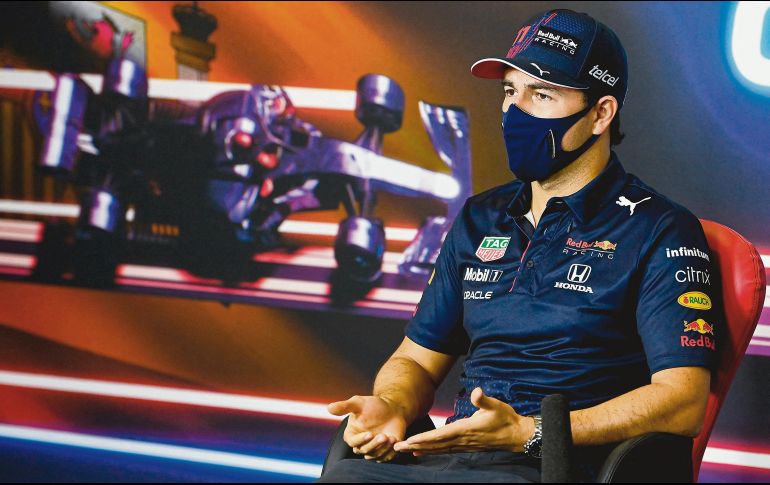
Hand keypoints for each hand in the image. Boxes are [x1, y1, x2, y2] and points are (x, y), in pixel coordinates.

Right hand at [328, 395, 407, 462]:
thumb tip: (329, 407)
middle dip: (374, 444)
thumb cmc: (373, 405)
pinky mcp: (385, 452)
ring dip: (383, 449)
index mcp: (351, 434)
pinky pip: (386, 457)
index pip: (353, 442)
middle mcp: (361, 444)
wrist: (392, 409)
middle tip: (383, 436)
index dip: (360, 440)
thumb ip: (344, 406)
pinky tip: (395, 442)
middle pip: (364, 451)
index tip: (369, 434)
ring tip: (391, 438)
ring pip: (375, 456)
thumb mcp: (358, 403)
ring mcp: (373, 449)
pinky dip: (391, 452)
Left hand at [393, 387, 532, 455]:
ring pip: (439, 449)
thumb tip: (477, 392)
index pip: (441, 435)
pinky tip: (423, 451)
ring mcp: (464, 445)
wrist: (517, 435)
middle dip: (415, 445)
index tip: (409, 440)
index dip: (425, 438)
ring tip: (405, 450)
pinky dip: (433, 451)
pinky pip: (445, 450)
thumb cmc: (506, 418)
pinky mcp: (466, 446)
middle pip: (435, 444)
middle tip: (397, 447)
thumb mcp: (496, 405)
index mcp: (466, 429)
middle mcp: (463, 439)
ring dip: (422, 449)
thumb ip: (484, 400)